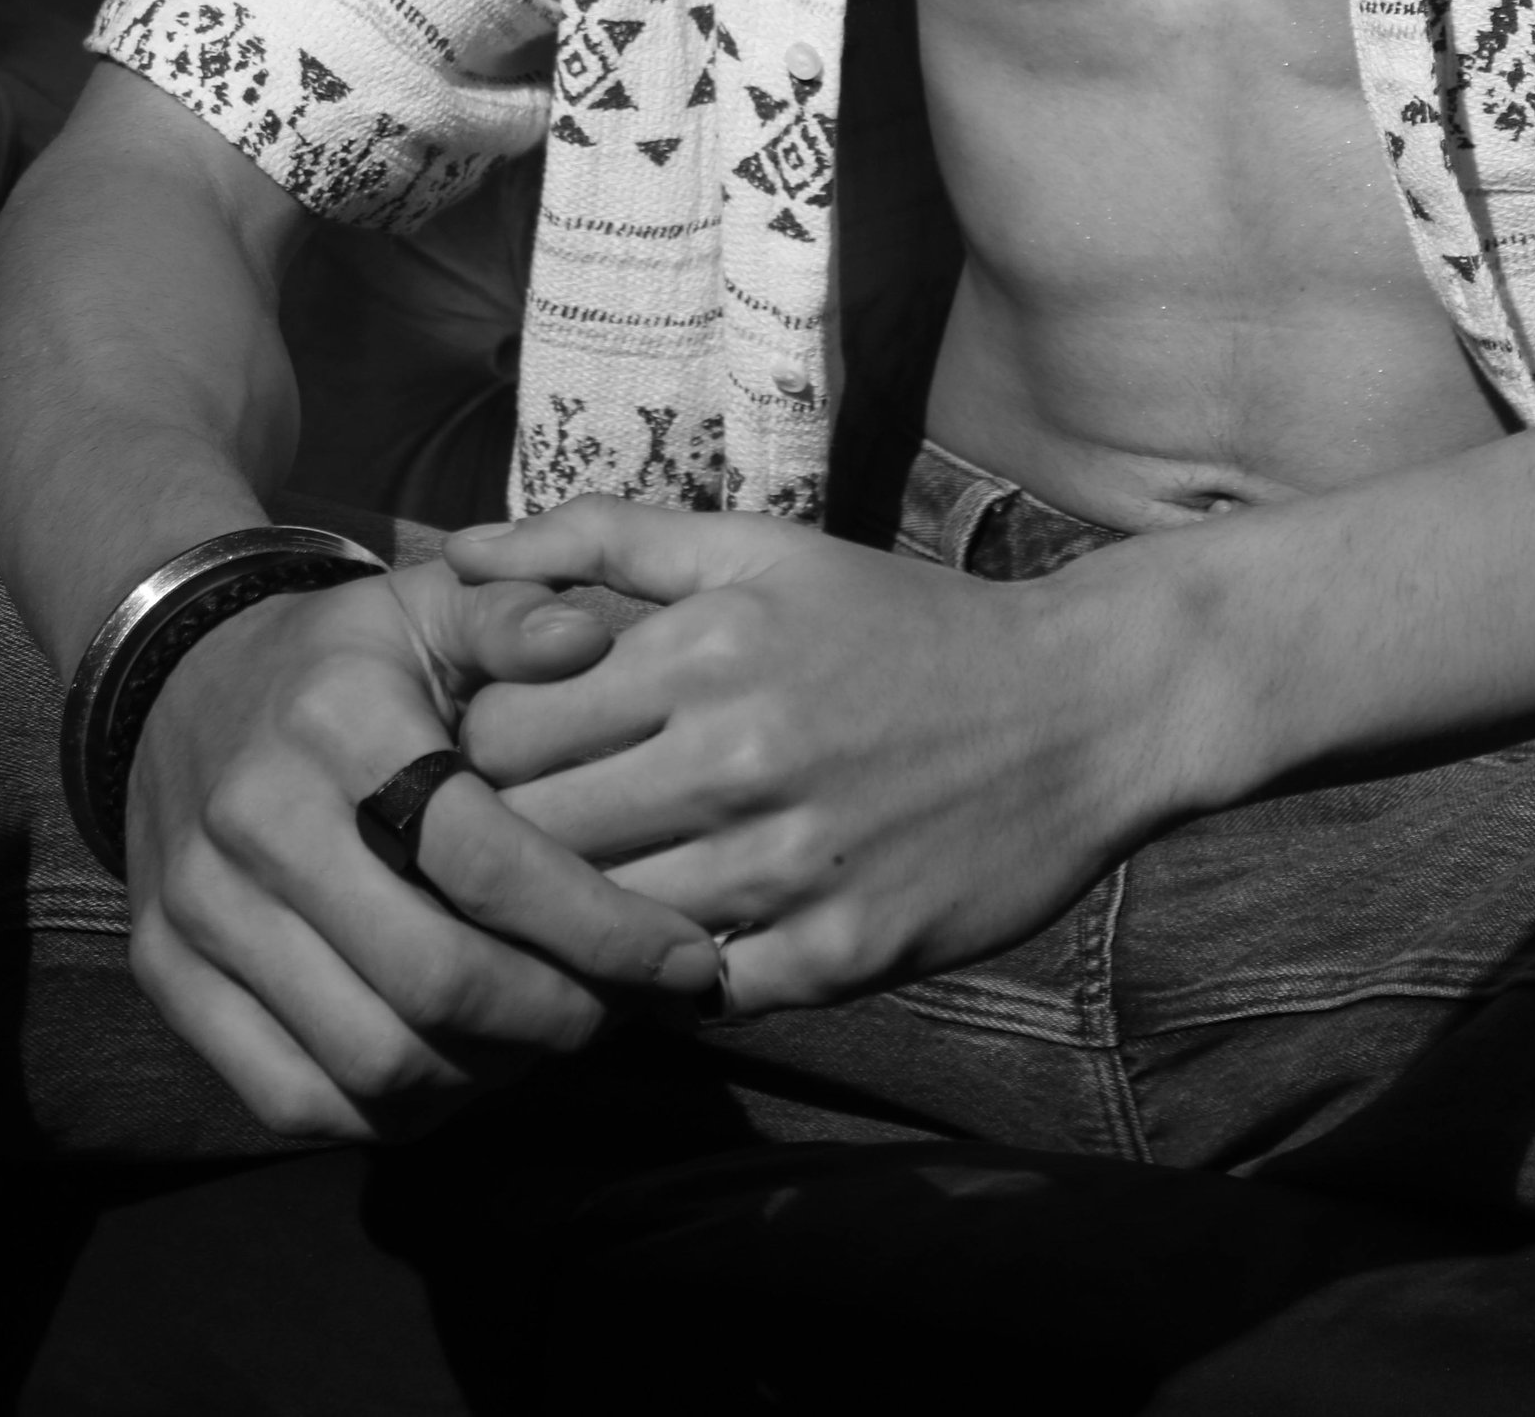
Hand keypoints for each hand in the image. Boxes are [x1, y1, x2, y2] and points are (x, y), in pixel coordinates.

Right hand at [127, 555, 725, 1140]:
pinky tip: (460, 1073)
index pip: (485, 858)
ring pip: (366, 1057)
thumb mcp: (429, 600)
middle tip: (625, 1012)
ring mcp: (202, 910)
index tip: (686, 959)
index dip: (599, 925)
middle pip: (432, 978)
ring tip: (552, 1039)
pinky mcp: (165, 977)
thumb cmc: (342, 654)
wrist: (175, 680)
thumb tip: (589, 639)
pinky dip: (390, 1113)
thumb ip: (514, 615)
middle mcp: (260, 822)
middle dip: (555, 1016)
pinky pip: (289, 1096)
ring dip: (483, 1076)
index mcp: (340, 724)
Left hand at [447, 499, 1195, 1016]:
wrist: (1081, 705)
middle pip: (531, 839)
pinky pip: (696, 996)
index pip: (498, 734)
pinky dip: (662, 981)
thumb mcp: (761, 550)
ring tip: (561, 902)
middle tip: (490, 847)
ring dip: (568, 921)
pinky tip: (658, 946)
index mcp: (707, 651)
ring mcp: (792, 868)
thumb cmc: (898, 622)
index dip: (466, 753)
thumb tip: (453, 551)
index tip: (475, 761)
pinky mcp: (841, 957)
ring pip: (601, 927)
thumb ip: (603, 538)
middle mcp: (739, 759)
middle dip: (493, 846)